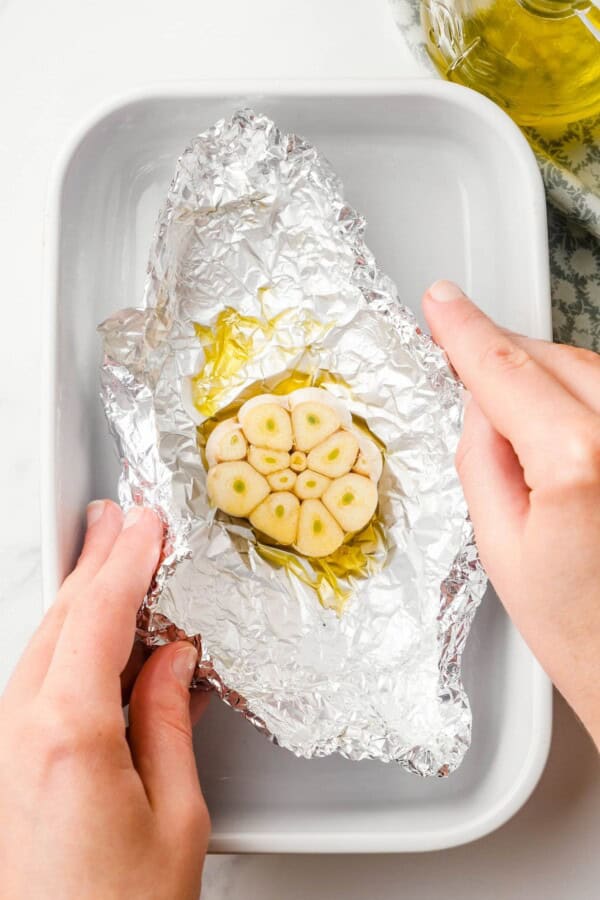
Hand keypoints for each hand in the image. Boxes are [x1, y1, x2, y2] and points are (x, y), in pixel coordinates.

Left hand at [0, 502, 209, 899]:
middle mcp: (23, 734)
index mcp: (70, 733)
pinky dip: (73, 644)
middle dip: (93, 562)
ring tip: (109, 561)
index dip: (125, 560)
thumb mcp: (176, 814)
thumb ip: (168, 721)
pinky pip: (41, 682)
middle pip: (61, 618)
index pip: (98, 614)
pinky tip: (102, 640)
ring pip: (44, 644)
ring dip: (80, 597)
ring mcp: (8, 750)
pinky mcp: (11, 767)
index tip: (144, 524)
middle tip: (117, 521)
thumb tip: (172, 659)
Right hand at [423, 281, 599, 746]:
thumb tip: (479, 401)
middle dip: (504, 351)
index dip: (465, 331)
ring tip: (512, 406)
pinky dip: (580, 391)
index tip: (442, 303)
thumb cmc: (579, 629)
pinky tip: (557, 419)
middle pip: (553, 357)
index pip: (506, 371)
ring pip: (591, 367)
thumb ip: (483, 457)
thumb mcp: (499, 545)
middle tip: (464, 355)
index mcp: (580, 462)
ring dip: (544, 371)